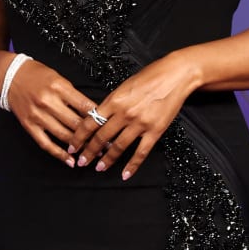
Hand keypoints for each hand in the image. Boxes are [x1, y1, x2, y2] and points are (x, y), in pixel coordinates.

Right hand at [4, 59, 98, 165]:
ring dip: (80, 148)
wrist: (11, 76)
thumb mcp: (60, 79)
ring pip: (64, 136)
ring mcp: (38, 115)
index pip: (85, 107)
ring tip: (93, 154)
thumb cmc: (38, 76)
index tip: (110, 128)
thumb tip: (94, 113)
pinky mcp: (29, 126)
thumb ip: (75, 96)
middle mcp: (49, 102)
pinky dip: (59, 155)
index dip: (99, 119)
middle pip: (76, 124)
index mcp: (59, 87)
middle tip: (107, 145)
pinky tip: (70, 161)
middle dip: (93, 136)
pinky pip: (46, 143)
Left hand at [68, 52, 200, 180]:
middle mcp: (124, 113)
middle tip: (81, 162)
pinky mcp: (155, 131)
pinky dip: (132, 165)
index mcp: (114, 101)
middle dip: (89, 152)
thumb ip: (112, 103)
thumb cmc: (151, 76)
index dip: (79, 137)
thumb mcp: (124, 86)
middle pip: (101, 137)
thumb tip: (100, 117)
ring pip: (118, 147)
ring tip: (99, 168)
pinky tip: (125, 174)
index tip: (72, 146)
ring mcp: (140, 123)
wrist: (176, 75)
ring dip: (107, 160)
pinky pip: (141, 152)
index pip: (90, 123)